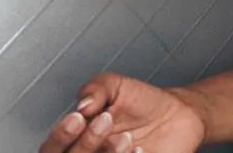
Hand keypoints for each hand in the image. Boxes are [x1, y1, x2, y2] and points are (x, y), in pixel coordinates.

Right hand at [40, 72, 206, 152]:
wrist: (178, 113)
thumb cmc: (143, 101)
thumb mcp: (116, 85)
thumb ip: (96, 89)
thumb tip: (82, 104)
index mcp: (80, 136)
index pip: (54, 146)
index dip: (61, 135)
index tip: (79, 117)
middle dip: (87, 142)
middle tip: (106, 120)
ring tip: (126, 137)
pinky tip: (139, 149)